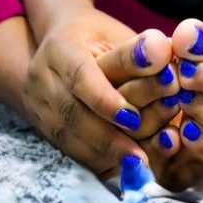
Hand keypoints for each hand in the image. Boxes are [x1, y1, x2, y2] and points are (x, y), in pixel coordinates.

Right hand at [22, 9, 176, 177]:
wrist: (62, 40)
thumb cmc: (100, 35)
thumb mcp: (117, 34)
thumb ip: (138, 49)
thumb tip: (166, 52)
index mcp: (60, 46)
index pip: (79, 75)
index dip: (104, 100)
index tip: (134, 119)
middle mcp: (41, 75)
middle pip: (71, 111)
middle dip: (106, 137)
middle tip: (139, 157)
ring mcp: (36, 101)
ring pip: (65, 136)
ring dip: (101, 154)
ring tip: (133, 167)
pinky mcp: (40, 123)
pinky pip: (65, 147)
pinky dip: (93, 159)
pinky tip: (118, 168)